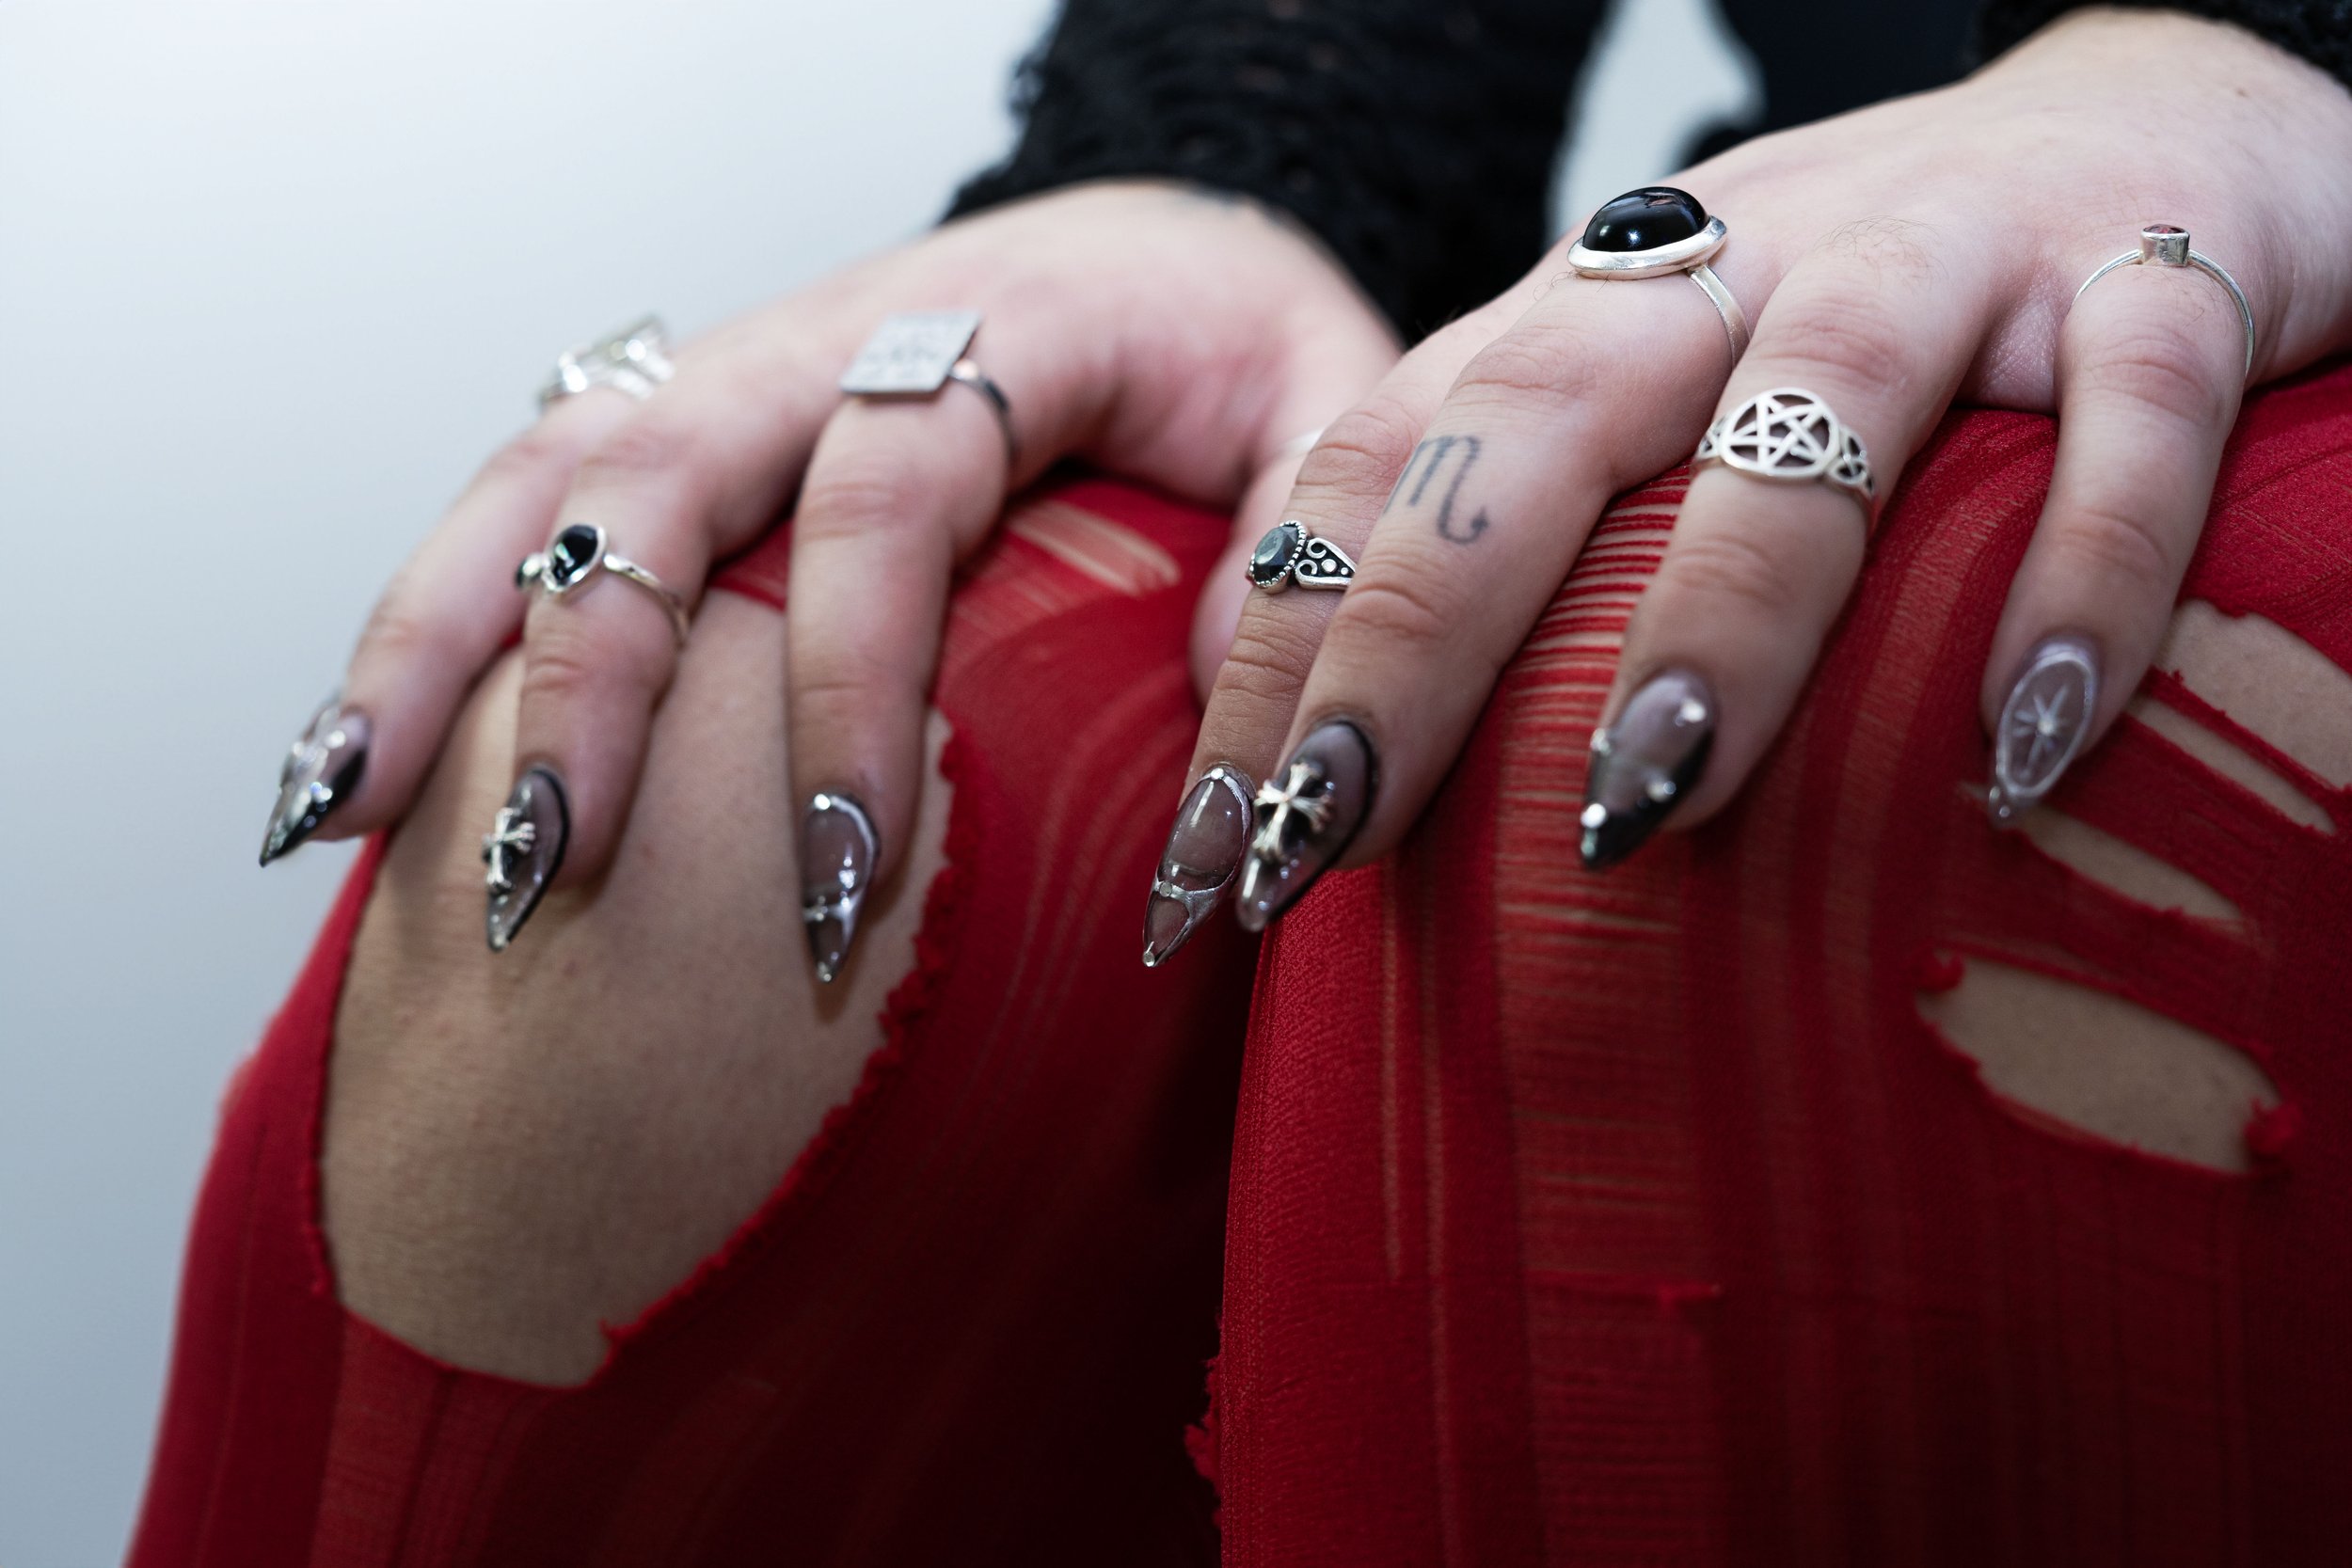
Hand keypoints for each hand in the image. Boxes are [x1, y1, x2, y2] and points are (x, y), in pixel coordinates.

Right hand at [259, 181, 1397, 965]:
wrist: (1172, 259)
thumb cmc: (1246, 364)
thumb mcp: (1337, 423)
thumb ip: (1309, 562)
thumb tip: (1240, 770)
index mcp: (1010, 320)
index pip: (890, 491)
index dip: (847, 676)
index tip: (836, 863)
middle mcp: (842, 335)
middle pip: (659, 470)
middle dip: (590, 677)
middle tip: (554, 869)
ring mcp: (743, 375)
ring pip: (546, 477)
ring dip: (442, 642)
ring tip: (356, 815)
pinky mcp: (693, 430)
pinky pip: (530, 501)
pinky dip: (431, 622)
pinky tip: (363, 759)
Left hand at [1148, 8, 2351, 958]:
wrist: (2169, 112)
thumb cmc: (1866, 321)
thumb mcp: (1656, 397)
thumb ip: (1502, 519)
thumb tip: (1298, 726)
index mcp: (1596, 305)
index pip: (1387, 456)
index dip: (1280, 638)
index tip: (1213, 845)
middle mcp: (1740, 263)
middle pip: (1538, 427)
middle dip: (1414, 633)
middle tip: (1324, 837)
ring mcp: (1949, 254)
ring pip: (1816, 402)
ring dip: (1722, 610)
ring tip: (1639, 806)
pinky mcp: (2162, 272)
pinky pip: (2128, 417)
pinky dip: (2084, 570)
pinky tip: (2026, 748)